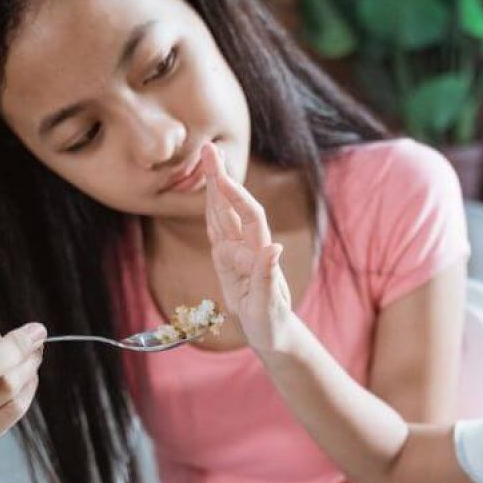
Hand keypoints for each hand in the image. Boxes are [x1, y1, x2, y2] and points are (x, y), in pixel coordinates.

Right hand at [202, 142, 294, 353]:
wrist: (273, 334)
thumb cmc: (272, 322)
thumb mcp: (268, 304)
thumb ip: (268, 277)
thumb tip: (274, 249)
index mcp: (260, 254)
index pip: (248, 216)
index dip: (235, 195)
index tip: (221, 174)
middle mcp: (249, 247)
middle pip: (233, 206)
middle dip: (221, 177)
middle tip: (209, 148)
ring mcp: (237, 253)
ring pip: (223, 214)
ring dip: (215, 188)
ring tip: (208, 160)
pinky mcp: (227, 262)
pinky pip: (217, 232)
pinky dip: (211, 211)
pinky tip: (208, 195)